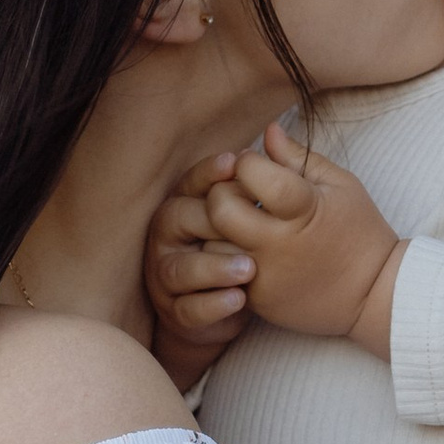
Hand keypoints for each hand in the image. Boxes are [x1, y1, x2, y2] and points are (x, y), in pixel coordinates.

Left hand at [147, 125, 403, 352]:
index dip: (246, 162)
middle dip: (221, 192)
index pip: (253, 173)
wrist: (373, 295)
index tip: (254, 164)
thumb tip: (268, 131)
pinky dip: (226, 258)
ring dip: (218, 229)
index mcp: (303, 208)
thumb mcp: (340, 185)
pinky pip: (222, 274)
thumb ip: (298, 158)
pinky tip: (245, 250)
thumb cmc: (359, 232)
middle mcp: (279, 244)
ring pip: (211, 244)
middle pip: (220, 209)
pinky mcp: (257, 300)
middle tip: (238, 193)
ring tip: (241, 225)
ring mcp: (265, 275)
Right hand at [148, 152, 259, 367]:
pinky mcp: (179, 313)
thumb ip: (265, 175)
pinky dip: (213, 305)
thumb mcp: (255, 213)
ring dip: (213, 268)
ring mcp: (168, 276)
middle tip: (247, 224)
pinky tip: (240, 299)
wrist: (229, 308)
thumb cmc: (242, 247)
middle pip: (177, 219)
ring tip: (248, 268)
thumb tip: (275, 130)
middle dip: (211, 220)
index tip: (235, 163)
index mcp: (186, 205)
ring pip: (180, 268)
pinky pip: (189, 309)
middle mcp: (169, 237)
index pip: (189, 183)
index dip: (209, 173)